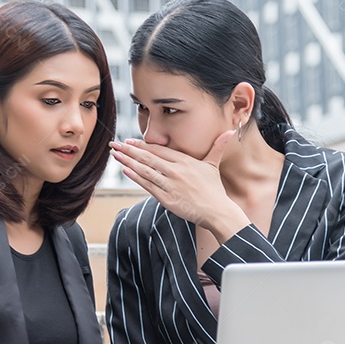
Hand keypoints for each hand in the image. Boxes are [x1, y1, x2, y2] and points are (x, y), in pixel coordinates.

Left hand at [110, 132, 248, 241]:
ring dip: (128, 162)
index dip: (142, 145)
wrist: (217, 211)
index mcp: (185, 161)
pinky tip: (126, 170)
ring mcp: (170, 184)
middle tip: (115, 144)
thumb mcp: (214, 165)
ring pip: (145, 170)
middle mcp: (175, 170)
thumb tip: (230, 132)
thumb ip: (217, 147)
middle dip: (129, 150)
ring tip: (116, 155)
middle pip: (148, 157)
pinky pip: (148, 186)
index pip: (159, 150)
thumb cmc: (215, 190)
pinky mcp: (166, 198)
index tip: (129, 141)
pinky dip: (136, 177)